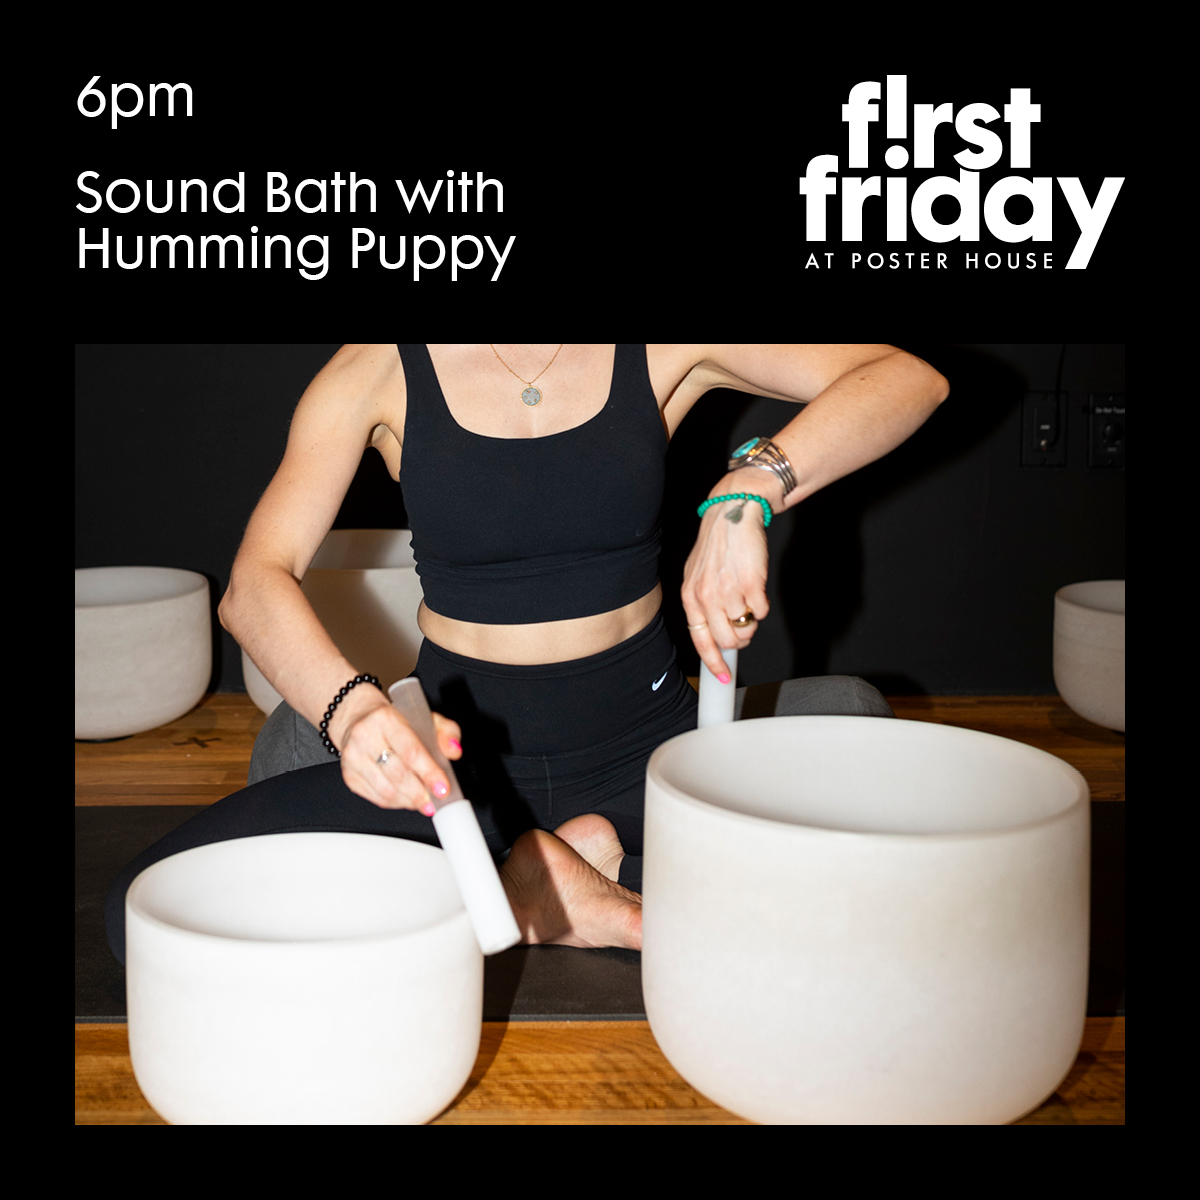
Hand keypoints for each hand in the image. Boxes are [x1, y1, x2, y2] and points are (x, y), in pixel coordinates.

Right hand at [329, 685, 462, 811]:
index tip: (443, 787)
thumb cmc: (393, 720)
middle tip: (435, 800)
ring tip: (423, 802)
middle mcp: (365, 736)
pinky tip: (407, 799)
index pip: (411, 750)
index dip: (429, 773)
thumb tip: (454, 751)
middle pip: (398, 774)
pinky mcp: (349, 775)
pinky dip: (396, 803)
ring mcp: (353, 758)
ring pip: (386, 790)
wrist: (358, 718)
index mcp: (385, 718)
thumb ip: (446, 732)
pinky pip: (376, 797)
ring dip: (409, 801)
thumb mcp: (425, 717)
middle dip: (421, 793)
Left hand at [681, 473, 774, 680]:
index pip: (701, 641)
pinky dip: (762, 605)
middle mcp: (706, 597)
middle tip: (742, 622)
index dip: (714, 663)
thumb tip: (715, 636)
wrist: (732, 514)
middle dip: (739, 638)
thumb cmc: (717, 546)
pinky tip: (755, 587)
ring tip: (747, 598)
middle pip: (727, 640)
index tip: (722, 678)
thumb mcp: (697, 576)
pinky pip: (761, 612)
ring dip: (751, 619)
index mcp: (690, 597)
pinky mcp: (752, 584)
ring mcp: (729, 591)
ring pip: (746, 628)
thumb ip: (702, 604)